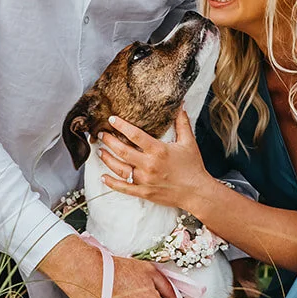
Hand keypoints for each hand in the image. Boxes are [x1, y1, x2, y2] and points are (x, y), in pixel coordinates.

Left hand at [98, 110, 215, 211]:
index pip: (135, 135)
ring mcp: (145, 180)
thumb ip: (181, 123)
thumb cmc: (193, 167)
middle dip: (109, 141)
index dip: (121, 126)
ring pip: (120, 169)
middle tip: (101, 134)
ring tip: (100, 151)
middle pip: (122, 151)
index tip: (112, 120)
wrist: (196, 192)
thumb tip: (179, 105)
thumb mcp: (189, 142)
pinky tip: (103, 177)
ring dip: (108, 159)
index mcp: (158, 151)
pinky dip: (111, 183)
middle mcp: (149, 165)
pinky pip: (124, 187)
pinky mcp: (144, 192)